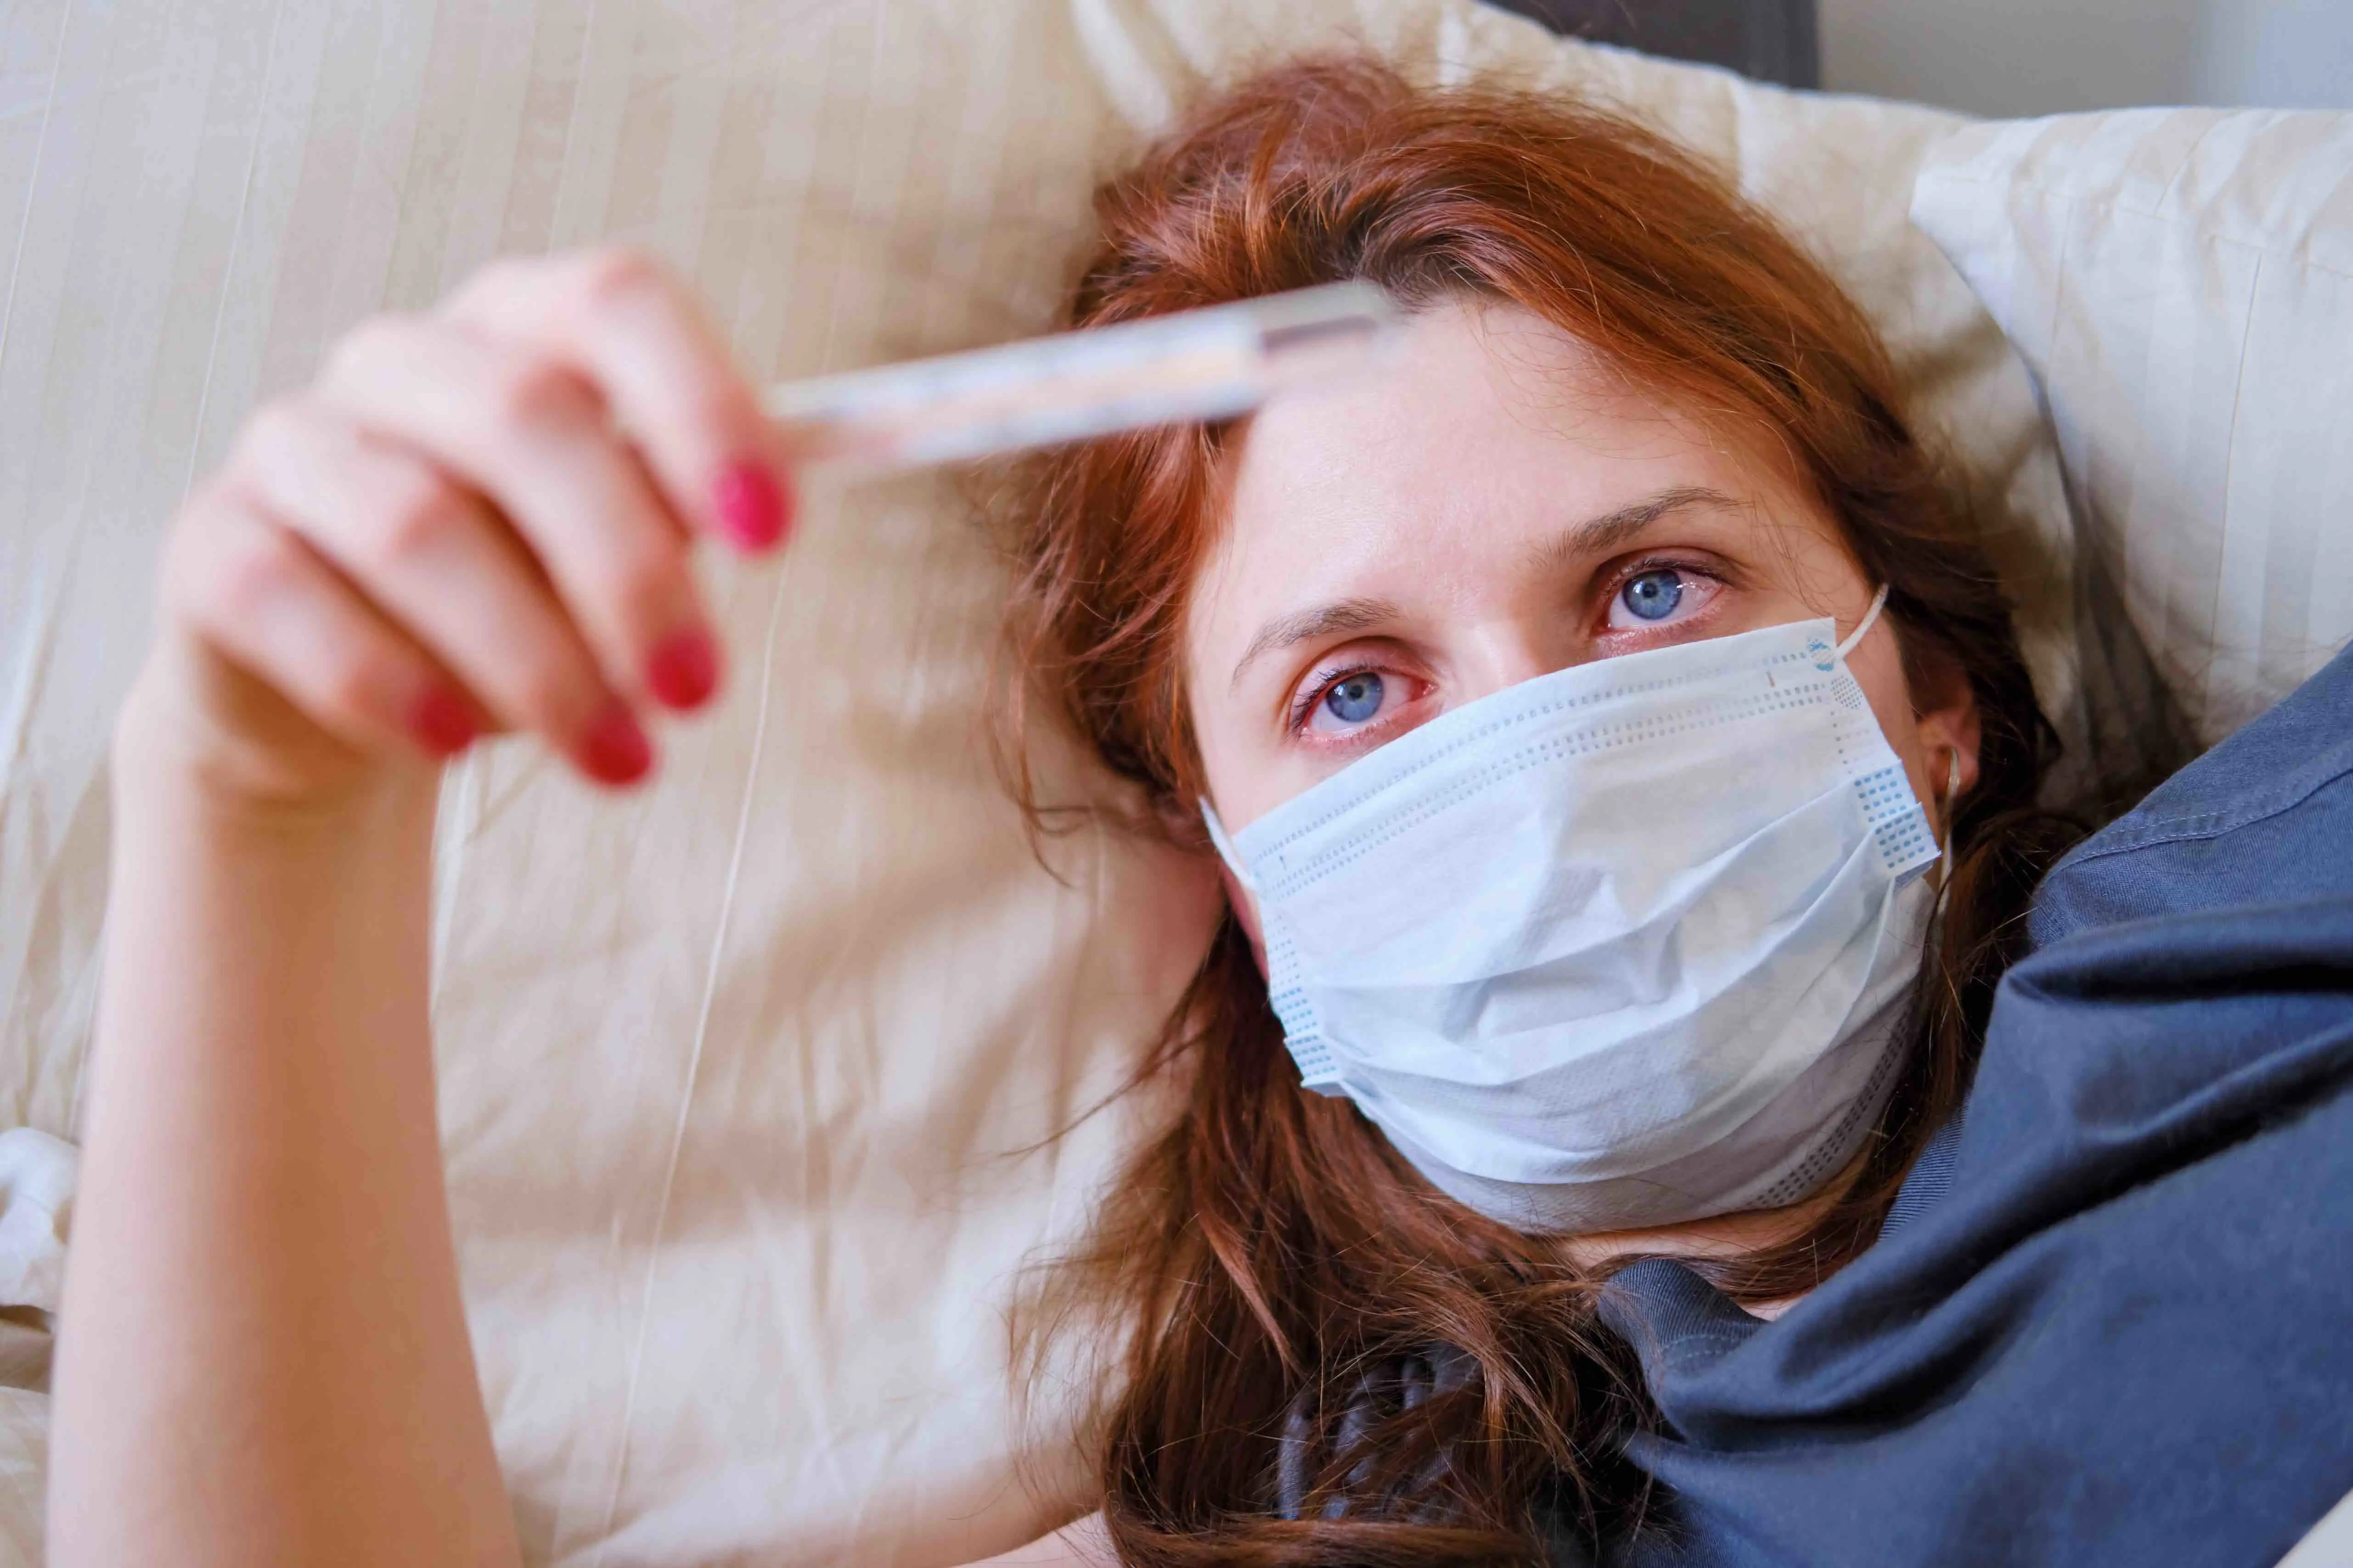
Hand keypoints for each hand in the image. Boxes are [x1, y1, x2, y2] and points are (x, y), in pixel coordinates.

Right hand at [120, 246, 791, 809]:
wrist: (355, 689)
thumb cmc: (530, 599)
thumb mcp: (623, 555)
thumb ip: (688, 515)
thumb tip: (776, 507)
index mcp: (525, 328)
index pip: (620, 304)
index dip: (706, 406)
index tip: (777, 538)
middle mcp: (404, 362)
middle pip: (527, 419)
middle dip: (632, 573)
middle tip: (702, 697)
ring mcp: (295, 445)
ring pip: (418, 525)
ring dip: (537, 660)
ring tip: (621, 762)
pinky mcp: (214, 549)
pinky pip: (291, 601)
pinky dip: (388, 681)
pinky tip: (459, 744)